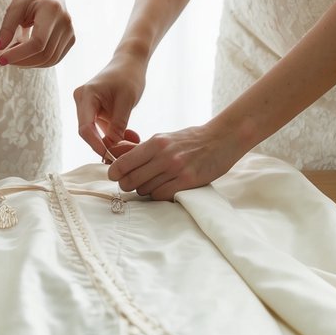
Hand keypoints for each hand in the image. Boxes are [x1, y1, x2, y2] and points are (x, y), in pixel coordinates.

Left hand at [0, 0, 74, 67]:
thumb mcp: (15, 7)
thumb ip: (6, 29)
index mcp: (51, 10)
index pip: (37, 42)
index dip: (18, 54)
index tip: (1, 59)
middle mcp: (65, 22)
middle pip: (44, 54)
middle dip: (21, 61)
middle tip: (4, 57)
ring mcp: (70, 32)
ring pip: (49, 60)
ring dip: (29, 63)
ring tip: (15, 53)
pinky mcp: (71, 39)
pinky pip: (54, 59)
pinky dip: (38, 61)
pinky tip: (26, 53)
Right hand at [74, 53, 146, 158]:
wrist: (131, 61)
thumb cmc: (129, 76)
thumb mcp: (126, 101)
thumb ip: (118, 125)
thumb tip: (112, 148)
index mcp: (86, 95)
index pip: (85, 128)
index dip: (96, 145)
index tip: (111, 157)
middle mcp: (82, 101)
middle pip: (88, 132)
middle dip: (105, 145)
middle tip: (124, 154)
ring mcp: (87, 106)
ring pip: (95, 132)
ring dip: (112, 140)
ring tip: (133, 142)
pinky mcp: (94, 110)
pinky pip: (101, 128)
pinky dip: (114, 134)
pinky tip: (131, 136)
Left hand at [107, 122, 242, 200]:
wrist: (220, 139)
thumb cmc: (189, 140)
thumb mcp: (163, 138)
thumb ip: (140, 148)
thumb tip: (114, 152)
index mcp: (155, 142)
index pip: (124, 163)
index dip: (115, 173)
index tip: (115, 176)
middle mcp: (163, 156)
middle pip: (131, 180)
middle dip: (128, 185)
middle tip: (132, 183)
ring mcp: (176, 170)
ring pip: (145, 191)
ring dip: (146, 190)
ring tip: (154, 183)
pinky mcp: (188, 182)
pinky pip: (162, 196)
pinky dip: (159, 195)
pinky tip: (165, 188)